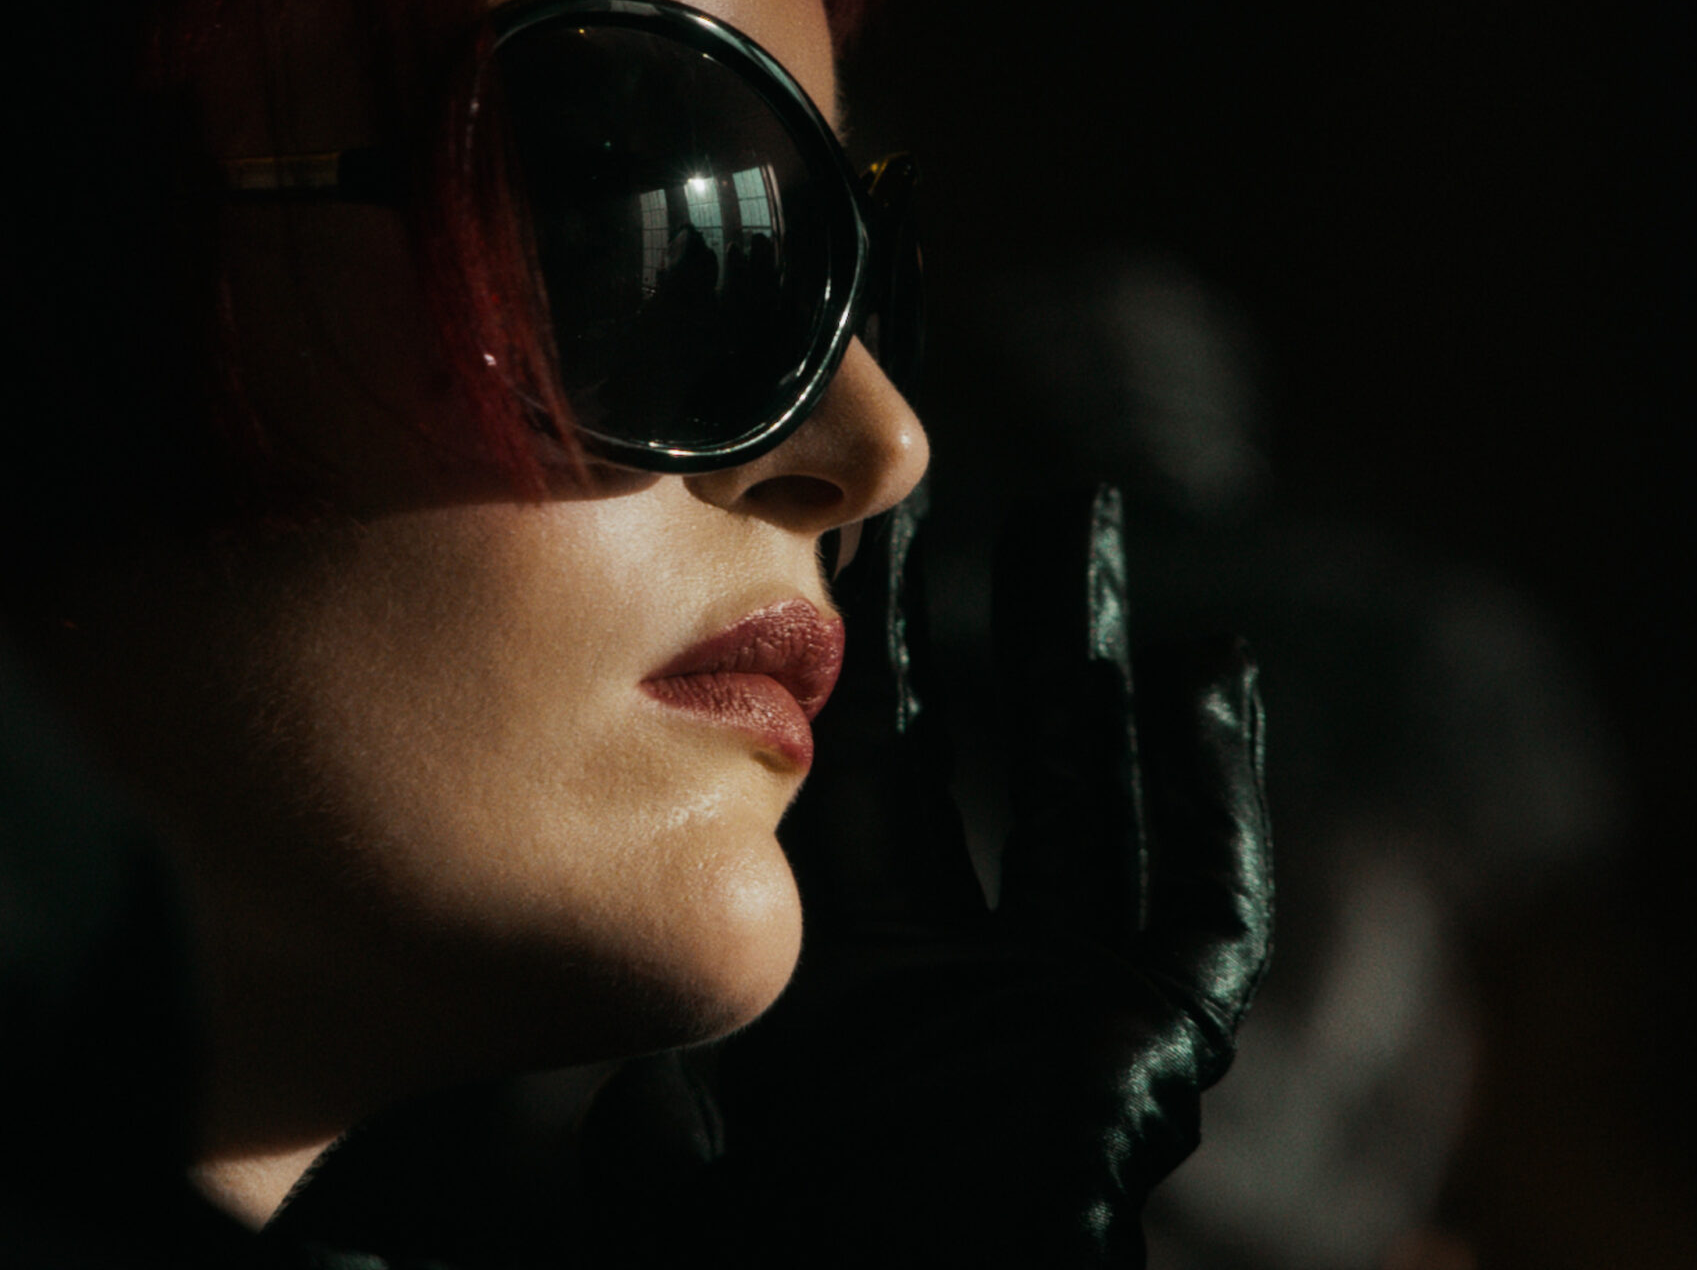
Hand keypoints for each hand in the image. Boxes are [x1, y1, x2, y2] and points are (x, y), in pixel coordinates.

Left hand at [584, 483, 1272, 1267]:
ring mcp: (1051, 1018)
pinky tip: (1203, 676)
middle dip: (983, 638)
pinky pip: (1196, 905)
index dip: (852, 678)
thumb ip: (583, 1096)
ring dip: (1091, 670)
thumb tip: (487, 1033)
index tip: (839, 554)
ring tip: (1091, 526)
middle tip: (972, 502)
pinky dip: (1209, 794)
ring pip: (1085, 802)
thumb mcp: (639, 1174)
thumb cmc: (750, 1251)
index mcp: (830, 999)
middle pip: (975, 770)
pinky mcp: (1148, 1055)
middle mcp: (944, 991)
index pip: (852, 801)